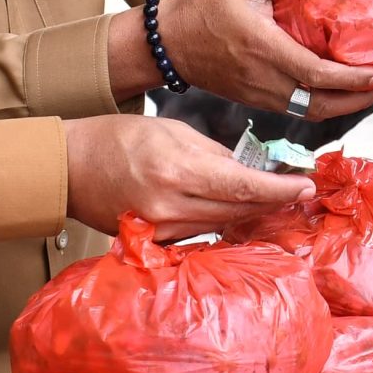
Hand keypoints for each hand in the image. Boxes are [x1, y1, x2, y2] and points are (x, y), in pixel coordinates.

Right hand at [61, 114, 311, 239]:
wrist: (68, 167)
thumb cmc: (115, 139)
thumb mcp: (171, 131)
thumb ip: (214, 153)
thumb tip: (249, 169)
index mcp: (178, 170)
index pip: (243, 186)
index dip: (280, 189)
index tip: (305, 187)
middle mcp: (171, 205)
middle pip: (238, 209)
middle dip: (271, 201)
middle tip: (297, 192)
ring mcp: (160, 229)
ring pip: (221, 224)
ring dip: (247, 212)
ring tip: (268, 197)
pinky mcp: (152, 242)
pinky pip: (198, 234)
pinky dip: (217, 221)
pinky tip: (229, 211)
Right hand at [156, 0, 372, 119]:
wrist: (167, 42)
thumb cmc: (206, 6)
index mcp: (264, 49)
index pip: (316, 74)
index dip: (352, 80)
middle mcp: (264, 80)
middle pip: (320, 105)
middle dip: (357, 101)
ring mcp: (259, 95)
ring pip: (309, 112)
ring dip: (342, 106)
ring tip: (368, 91)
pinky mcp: (255, 100)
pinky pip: (295, 109)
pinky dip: (321, 104)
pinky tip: (336, 89)